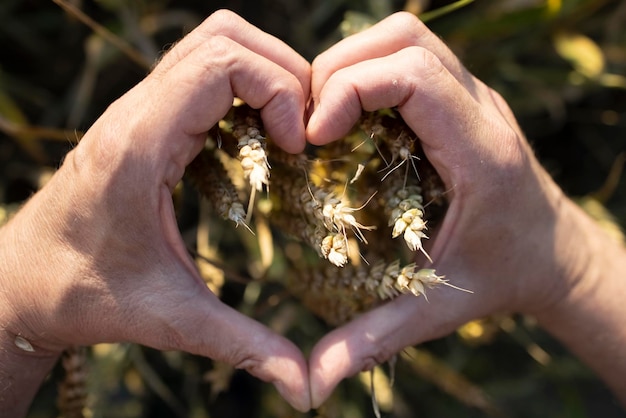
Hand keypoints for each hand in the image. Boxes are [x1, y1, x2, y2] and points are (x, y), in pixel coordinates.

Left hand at [0, 10, 310, 411]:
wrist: (22, 282)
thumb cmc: (85, 296)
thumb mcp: (172, 320)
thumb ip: (243, 346)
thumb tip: (306, 386)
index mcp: (140, 146)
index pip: (220, 62)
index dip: (277, 90)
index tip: (296, 146)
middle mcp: (136, 112)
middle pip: (222, 36)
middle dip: (281, 72)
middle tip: (302, 132)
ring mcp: (137, 109)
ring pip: (211, 42)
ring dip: (262, 73)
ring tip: (286, 130)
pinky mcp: (143, 117)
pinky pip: (201, 71)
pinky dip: (242, 88)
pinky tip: (255, 139)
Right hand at [305, 11, 609, 406]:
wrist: (554, 255)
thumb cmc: (500, 279)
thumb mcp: (437, 309)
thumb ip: (374, 338)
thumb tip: (311, 382)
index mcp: (480, 152)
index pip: (414, 76)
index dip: (352, 89)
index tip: (315, 136)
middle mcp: (481, 110)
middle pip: (406, 39)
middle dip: (342, 67)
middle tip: (311, 121)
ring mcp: (474, 97)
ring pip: (408, 36)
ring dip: (355, 62)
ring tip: (325, 114)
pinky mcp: (462, 98)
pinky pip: (410, 57)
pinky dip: (370, 72)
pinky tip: (351, 118)